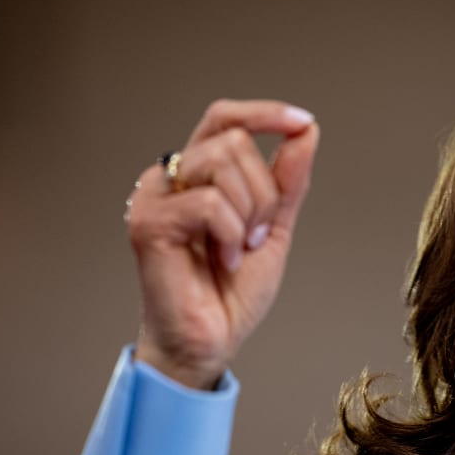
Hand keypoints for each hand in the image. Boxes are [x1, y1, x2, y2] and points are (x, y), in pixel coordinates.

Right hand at [125, 100, 318, 388]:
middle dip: (264, 191)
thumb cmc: (232, 291)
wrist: (212, 341)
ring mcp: (154, 197)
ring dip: (249, 212)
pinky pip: (210, 202)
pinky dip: (231, 234)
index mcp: (196, 174)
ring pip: (222, 161)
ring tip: (238, 249)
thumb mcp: (273, 227)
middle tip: (256, 235)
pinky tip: (224, 260)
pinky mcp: (148, 223)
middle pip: (233, 140)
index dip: (264, 113)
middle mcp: (169, 178)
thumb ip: (287, 181)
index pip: (224, 118)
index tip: (303, 123)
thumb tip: (306, 132)